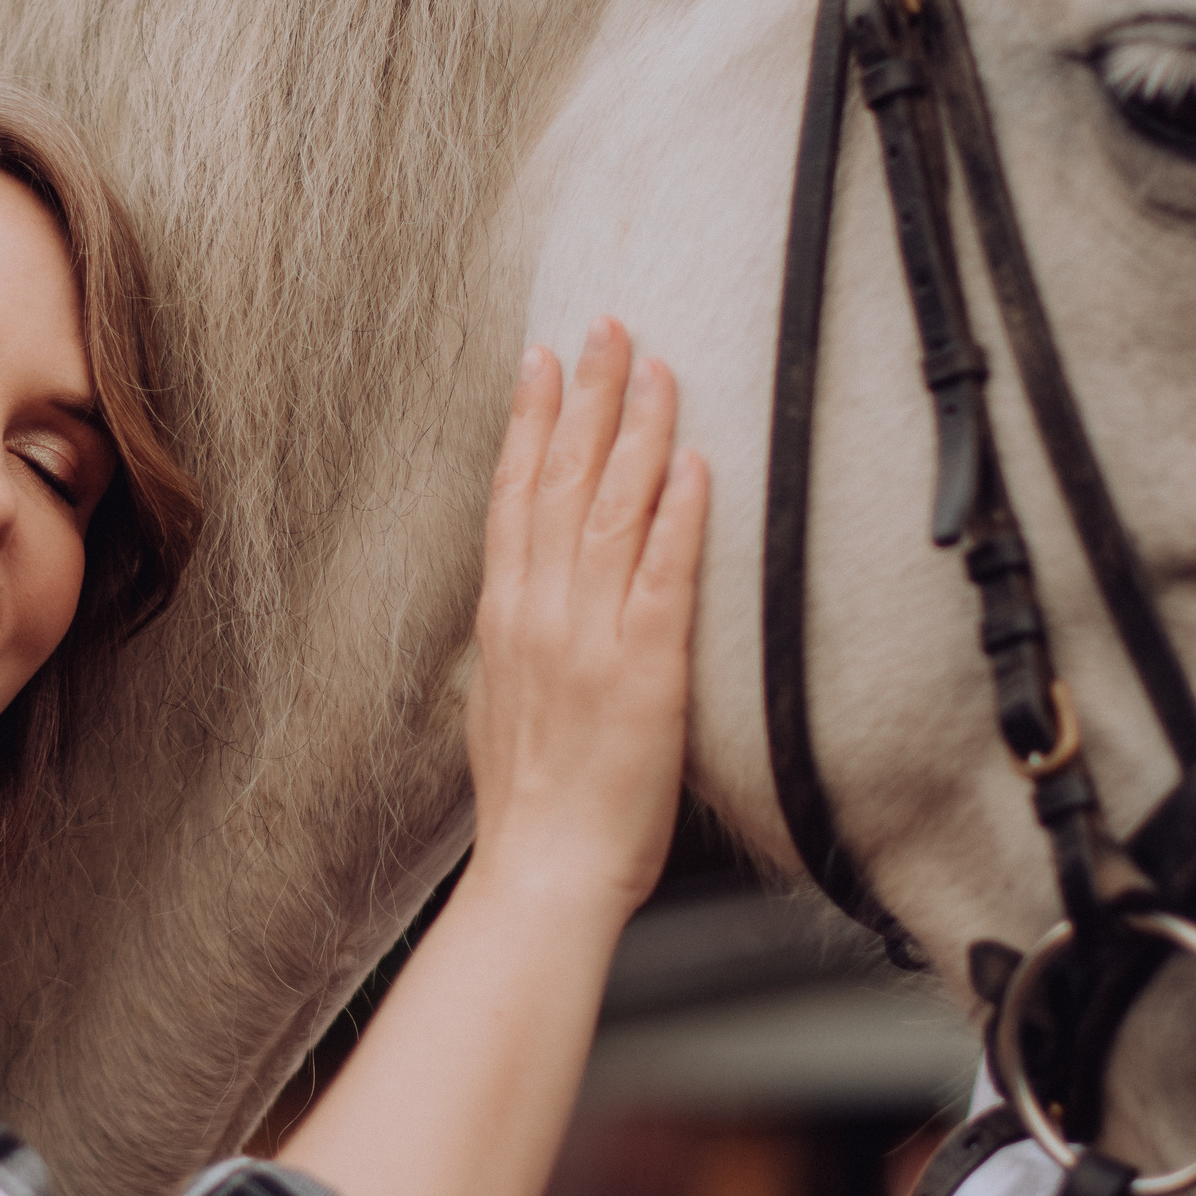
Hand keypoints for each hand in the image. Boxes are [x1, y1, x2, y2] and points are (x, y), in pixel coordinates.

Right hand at [465, 317, 707, 923]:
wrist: (542, 871)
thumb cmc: (529, 803)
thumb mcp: (501, 700)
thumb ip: (521, 637)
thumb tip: (530, 597)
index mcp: (504, 617)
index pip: (514, 493)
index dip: (528, 419)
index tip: (539, 357)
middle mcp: (541, 611)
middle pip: (563, 479)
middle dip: (585, 394)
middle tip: (606, 324)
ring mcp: (591, 635)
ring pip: (613, 508)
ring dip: (636, 429)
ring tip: (656, 364)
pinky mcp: (646, 669)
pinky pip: (665, 574)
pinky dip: (678, 514)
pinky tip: (693, 461)